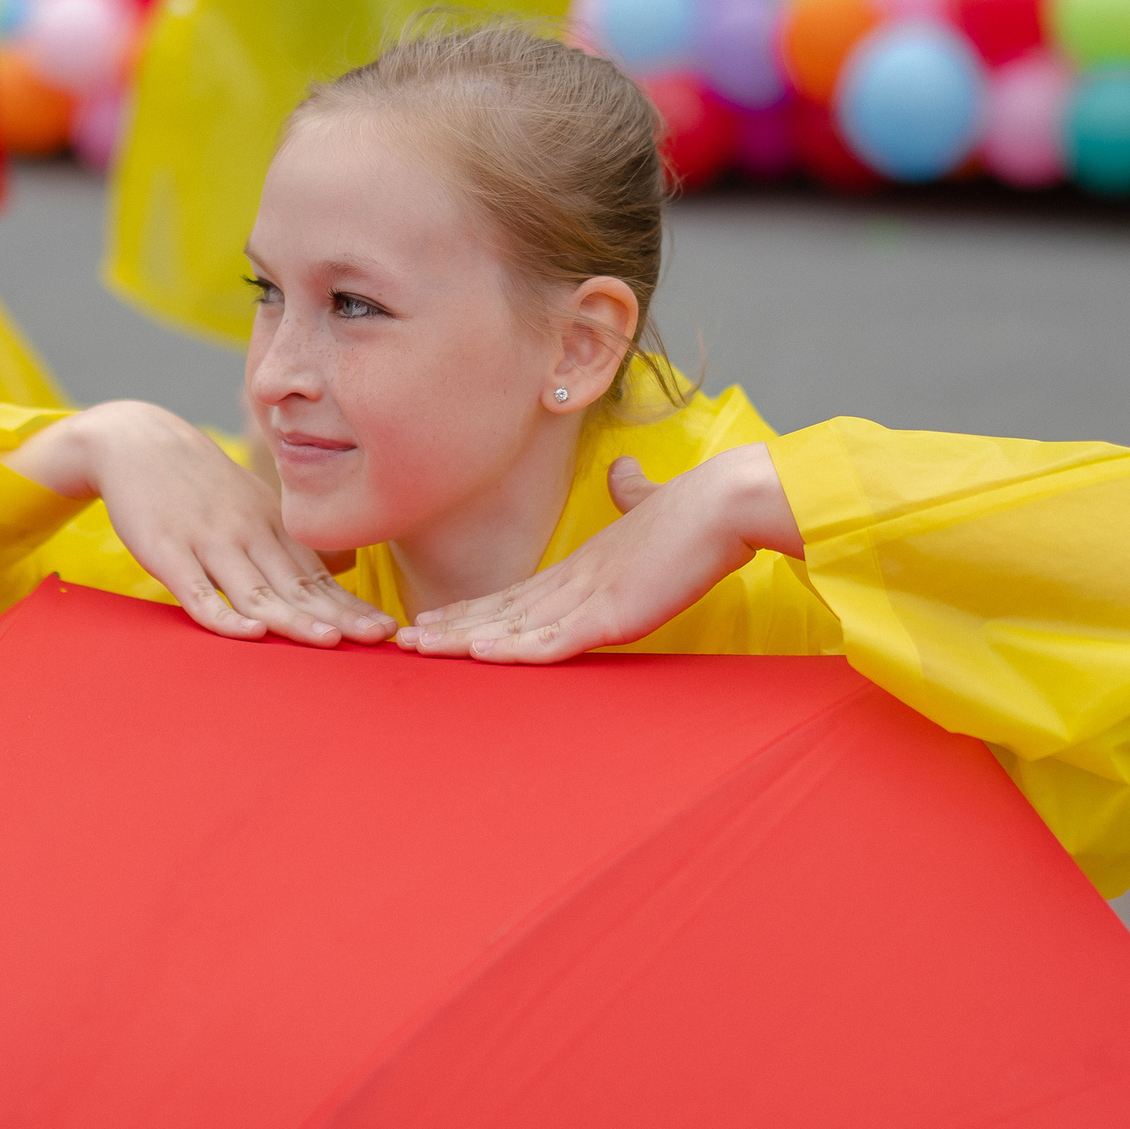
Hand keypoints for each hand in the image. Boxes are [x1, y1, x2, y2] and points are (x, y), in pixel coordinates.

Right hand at [4, 401, 395, 646]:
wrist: (136, 441)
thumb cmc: (198, 483)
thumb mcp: (251, 504)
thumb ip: (287, 543)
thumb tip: (340, 570)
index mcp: (270, 526)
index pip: (317, 575)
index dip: (350, 604)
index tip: (386, 628)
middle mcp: (247, 533)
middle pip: (296, 585)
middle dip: (338, 614)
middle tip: (377, 638)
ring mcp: (208, 541)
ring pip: (255, 590)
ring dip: (292, 618)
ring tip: (327, 641)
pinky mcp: (168, 551)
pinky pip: (198, 590)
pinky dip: (222, 614)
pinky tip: (248, 633)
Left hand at [401, 444, 803, 662]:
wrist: (727, 502)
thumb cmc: (698, 510)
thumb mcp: (653, 509)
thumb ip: (633, 497)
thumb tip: (625, 473)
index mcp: (584, 566)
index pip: (515, 593)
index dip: (473, 609)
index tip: (435, 618)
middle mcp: (575, 581)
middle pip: (501, 609)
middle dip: (451, 627)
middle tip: (402, 638)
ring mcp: (589, 596)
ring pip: (513, 625)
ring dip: (464, 640)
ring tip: (420, 649)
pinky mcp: (611, 613)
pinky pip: (554, 639)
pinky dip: (516, 650)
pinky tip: (480, 655)